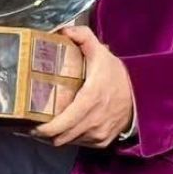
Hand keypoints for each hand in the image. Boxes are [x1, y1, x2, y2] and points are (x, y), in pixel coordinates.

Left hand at [31, 26, 133, 148]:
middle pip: (59, 138)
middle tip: (34, 124)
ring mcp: (98, 134)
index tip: (30, 123)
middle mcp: (93, 121)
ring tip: (48, 125)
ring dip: (57, 136)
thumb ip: (83, 37)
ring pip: (68, 142)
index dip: (41, 129)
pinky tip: (67, 128)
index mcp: (89, 100)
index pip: (59, 125)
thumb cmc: (116, 75)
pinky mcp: (102, 141)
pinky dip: (72, 138)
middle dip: (44, 134)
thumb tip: (62, 30)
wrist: (142, 95)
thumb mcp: (101, 52)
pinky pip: (80, 143)